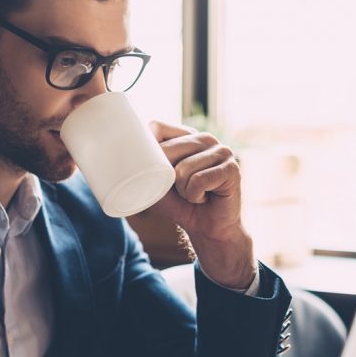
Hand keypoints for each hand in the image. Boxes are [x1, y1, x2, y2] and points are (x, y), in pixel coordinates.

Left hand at [148, 121, 256, 289]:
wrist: (207, 230)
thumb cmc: (180, 204)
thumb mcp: (155, 183)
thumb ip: (144, 164)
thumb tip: (123, 154)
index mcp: (186, 136)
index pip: (157, 127)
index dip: (147, 148)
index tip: (153, 170)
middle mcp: (205, 138)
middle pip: (167, 150)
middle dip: (167, 179)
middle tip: (182, 190)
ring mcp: (222, 151)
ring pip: (182, 170)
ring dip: (183, 191)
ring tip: (195, 194)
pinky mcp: (232, 168)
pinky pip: (198, 181)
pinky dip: (196, 196)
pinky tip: (206, 197)